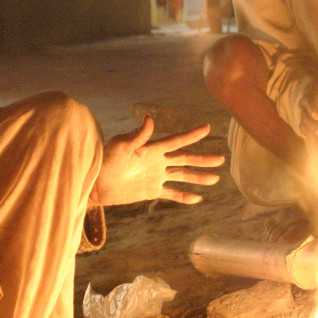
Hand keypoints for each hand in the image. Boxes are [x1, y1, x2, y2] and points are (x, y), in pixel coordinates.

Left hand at [90, 117, 222, 207]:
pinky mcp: (151, 190)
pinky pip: (172, 193)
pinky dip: (184, 196)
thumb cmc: (105, 160)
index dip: (192, 135)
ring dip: (198, 177)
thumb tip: (149, 119)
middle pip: (185, 159)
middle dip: (203, 159)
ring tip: (215, 179)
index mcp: (152, 149)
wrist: (96, 183)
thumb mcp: (120, 146)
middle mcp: (158, 162)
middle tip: (221, 159)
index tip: (207, 128)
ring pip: (182, 176)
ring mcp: (156, 176)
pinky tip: (197, 199)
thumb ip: (137, 135)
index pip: (176, 141)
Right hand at [298, 78, 317, 154]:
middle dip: (313, 127)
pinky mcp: (308, 127)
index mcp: (309, 96)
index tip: (317, 116)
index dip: (312, 109)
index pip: (308, 101)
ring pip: (306, 129)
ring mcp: (304, 118)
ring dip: (314, 137)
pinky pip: (310, 136)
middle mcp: (304, 108)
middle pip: (305, 118)